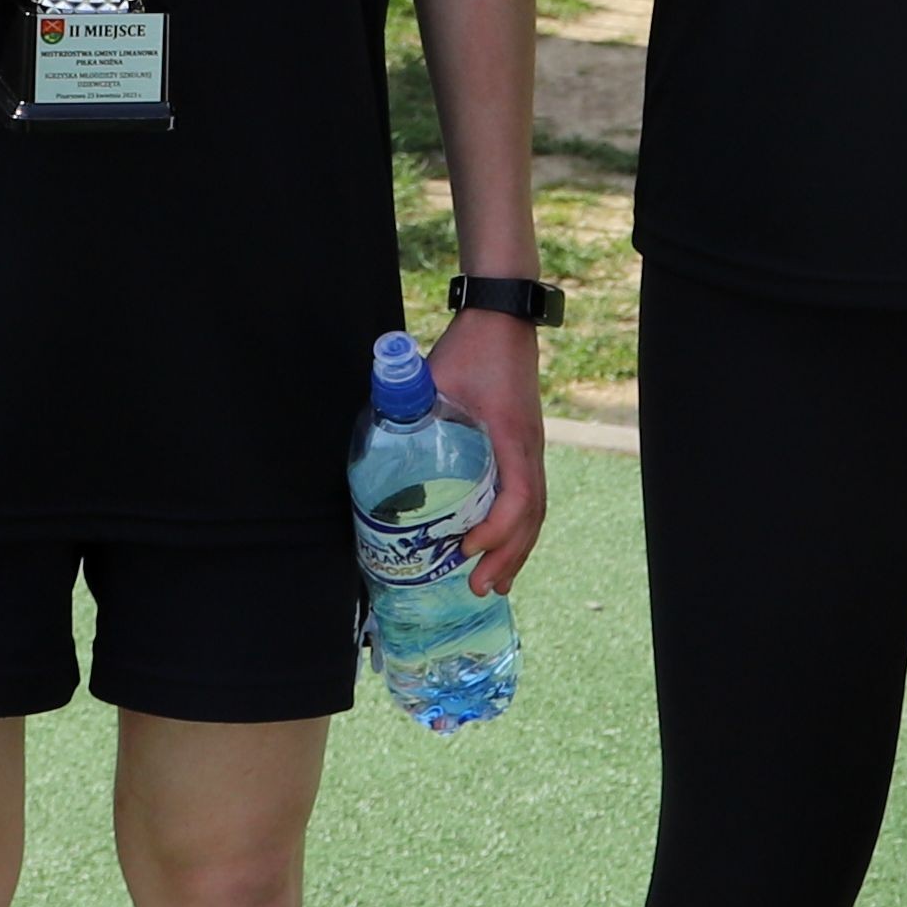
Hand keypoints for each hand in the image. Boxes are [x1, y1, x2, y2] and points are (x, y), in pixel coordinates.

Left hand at [430, 305, 547, 590]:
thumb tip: (371, 440)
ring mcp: (531, 449)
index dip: (496, 529)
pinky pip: (528, 497)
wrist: (502, 319)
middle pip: (531, 515)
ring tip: (496, 583)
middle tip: (479, 587)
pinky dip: (518, 529)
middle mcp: (529, 449)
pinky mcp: (524, 447)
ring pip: (534, 511)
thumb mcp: (434, 376)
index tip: (466, 548)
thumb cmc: (472, 347)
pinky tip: (500, 547)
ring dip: (516, 550)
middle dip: (507, 556)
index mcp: (512, 436)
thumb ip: (406, 405)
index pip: (519, 495)